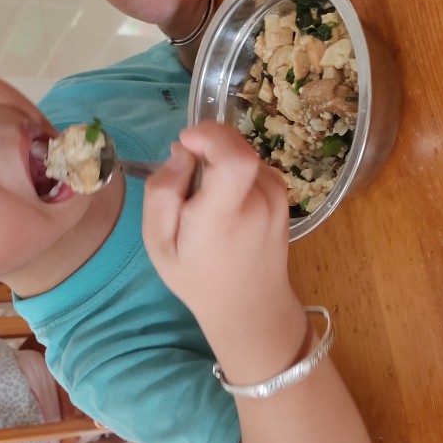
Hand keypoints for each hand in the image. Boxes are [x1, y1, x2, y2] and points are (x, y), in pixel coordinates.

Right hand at [143, 123, 304, 368]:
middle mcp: (259, 201)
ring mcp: (278, 197)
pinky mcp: (284, 194)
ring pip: (242, 154)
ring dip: (219, 164)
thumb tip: (182, 152)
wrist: (250, 305)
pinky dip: (234, 173)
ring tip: (207, 201)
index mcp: (224, 215)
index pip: (235, 158)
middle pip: (235, 148)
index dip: (211, 136)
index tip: (186, 143)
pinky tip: (227, 203)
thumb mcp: (158, 243)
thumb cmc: (197, 276)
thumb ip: (162, 192)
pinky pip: (253, 166)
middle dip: (206, 148)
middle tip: (188, 181)